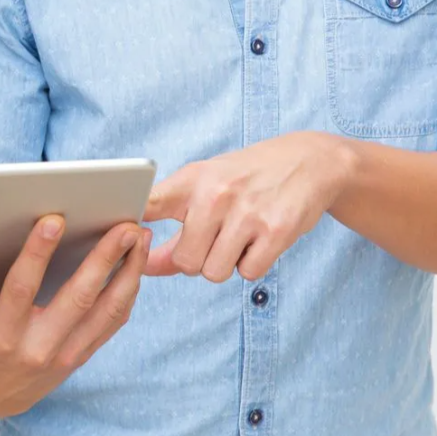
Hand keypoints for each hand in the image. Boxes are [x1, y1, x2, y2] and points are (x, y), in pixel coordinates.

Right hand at [0, 215, 149, 417]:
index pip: (22, 290)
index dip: (38, 253)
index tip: (54, 217)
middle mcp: (38, 347)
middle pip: (78, 298)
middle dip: (104, 258)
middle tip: (123, 225)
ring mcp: (65, 353)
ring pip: (106, 310)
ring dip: (128, 272)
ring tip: (140, 236)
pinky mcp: (82, 354)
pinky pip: (113, 322)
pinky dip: (129, 291)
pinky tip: (137, 262)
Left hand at [142, 131, 356, 281]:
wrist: (308, 162)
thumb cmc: (245, 179)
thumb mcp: (206, 189)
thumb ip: (175, 230)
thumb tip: (146, 267)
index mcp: (191, 180)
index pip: (150, 204)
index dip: (132, 226)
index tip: (128, 239)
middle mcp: (215, 194)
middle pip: (185, 261)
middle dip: (197, 260)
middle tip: (213, 240)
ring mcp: (247, 213)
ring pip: (214, 272)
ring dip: (224, 264)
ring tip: (237, 237)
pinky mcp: (277, 231)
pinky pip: (248, 273)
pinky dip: (251, 264)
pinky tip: (259, 239)